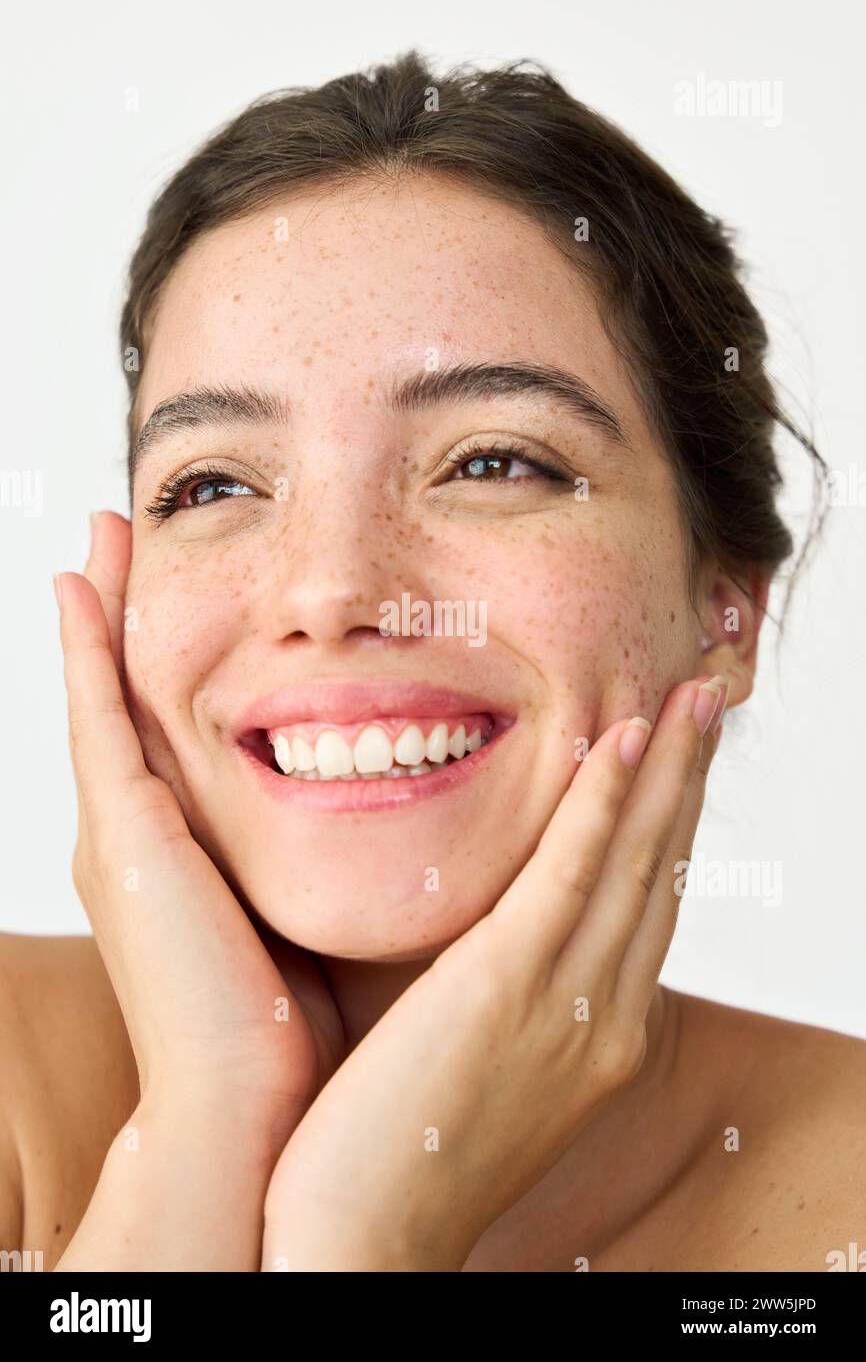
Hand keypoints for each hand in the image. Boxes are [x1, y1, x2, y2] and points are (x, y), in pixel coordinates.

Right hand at [57, 510, 344, 1134]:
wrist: (246, 1115)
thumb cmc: (295, 1028)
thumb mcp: (311, 914)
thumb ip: (332, 857)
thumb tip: (406, 809)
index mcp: (178, 853)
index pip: (169, 728)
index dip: (162, 656)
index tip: (180, 585)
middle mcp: (135, 833)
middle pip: (126, 696)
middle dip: (120, 613)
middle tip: (117, 531)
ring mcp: (118, 832)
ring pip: (104, 691)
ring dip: (99, 609)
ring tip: (102, 529)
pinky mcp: (120, 837)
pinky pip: (97, 718)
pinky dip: (83, 649)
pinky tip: (77, 580)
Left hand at [261, 673, 727, 1269]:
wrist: (364, 1241)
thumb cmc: (405, 1151)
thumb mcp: (488, 1066)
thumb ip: (510, 995)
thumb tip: (501, 934)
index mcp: (602, 1036)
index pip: (650, 907)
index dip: (671, 824)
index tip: (680, 758)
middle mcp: (607, 1018)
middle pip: (662, 873)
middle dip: (690, 780)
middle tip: (710, 698)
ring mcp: (568, 1005)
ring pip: (634, 860)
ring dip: (667, 768)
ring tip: (692, 695)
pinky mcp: (508, 988)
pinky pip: (570, 874)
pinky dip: (602, 801)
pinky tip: (623, 740)